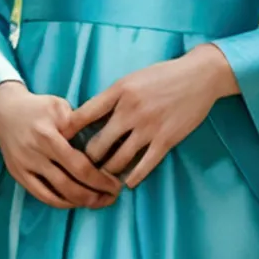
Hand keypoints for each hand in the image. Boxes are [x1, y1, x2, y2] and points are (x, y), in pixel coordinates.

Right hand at [0, 79, 122, 209]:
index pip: (79, 166)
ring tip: (98, 202)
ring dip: (80, 203)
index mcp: (48, 137)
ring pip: (55, 196)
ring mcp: (24, 167)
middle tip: (112, 197)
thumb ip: (79, 124)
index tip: (116, 184)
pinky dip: (60, 203)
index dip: (100, 180)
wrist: (4, 109)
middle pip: (69, 185)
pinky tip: (76, 202)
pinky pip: (41, 196)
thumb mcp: (60, 107)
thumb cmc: (38, 107)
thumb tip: (104, 144)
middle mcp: (34, 155)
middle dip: (95, 196)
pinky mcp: (17, 174)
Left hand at [67, 44, 239, 187]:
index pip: (83, 115)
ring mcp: (148, 127)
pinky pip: (144, 166)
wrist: (199, 76)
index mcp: (119, 91)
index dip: (68, 132)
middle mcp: (130, 111)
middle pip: (97, 145)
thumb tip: (88, 116)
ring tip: (103, 179)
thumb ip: (112, 97)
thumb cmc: (163, 75)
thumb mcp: (132, 79)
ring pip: (118, 160)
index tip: (59, 142)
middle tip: (82, 169)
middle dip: (87, 160)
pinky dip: (133, 177)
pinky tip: (128, 183)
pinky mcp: (166, 140)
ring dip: (108, 172)